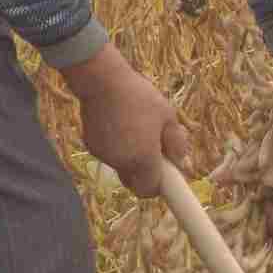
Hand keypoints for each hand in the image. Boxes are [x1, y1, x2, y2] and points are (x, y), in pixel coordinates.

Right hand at [60, 43, 191, 197]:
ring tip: (136, 129)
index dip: (158, 187)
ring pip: (121, 167)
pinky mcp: (91, 145)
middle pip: (134, 182)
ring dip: (130, 157)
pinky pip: (109, 154)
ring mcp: (104, 156)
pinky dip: (116, 147)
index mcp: (143, 159)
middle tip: (153, 152)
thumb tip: (181, 161)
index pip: (149, 191)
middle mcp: (121, 163)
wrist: (102, 81)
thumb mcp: (167, 116)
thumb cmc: (139, 97)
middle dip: (144, 173)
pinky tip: (119, 124)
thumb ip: (177, 143)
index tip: (165, 176)